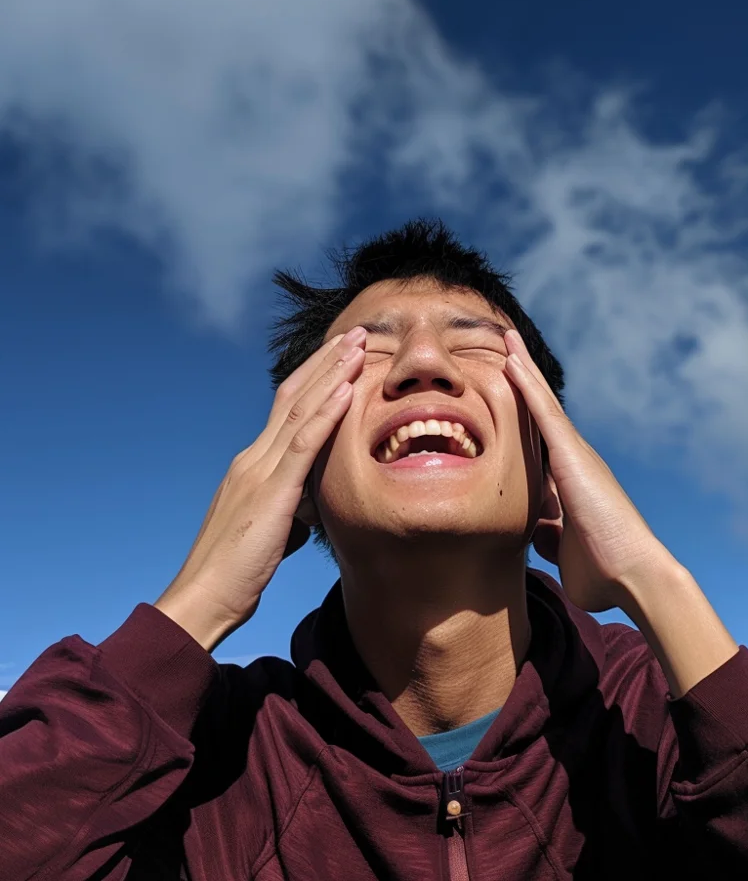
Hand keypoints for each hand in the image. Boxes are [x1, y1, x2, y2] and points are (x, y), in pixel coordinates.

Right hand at [154, 327, 366, 650]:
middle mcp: (253, 457)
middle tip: (357, 333)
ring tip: (359, 345)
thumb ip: (291, 507)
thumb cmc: (236, 571)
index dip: (315, 376)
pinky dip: (327, 414)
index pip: (286, 407)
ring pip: (300, 409)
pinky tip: (347, 390)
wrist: (204, 598)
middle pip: (294, 396)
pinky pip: (302, 445)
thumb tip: (312, 506)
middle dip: (328, 361)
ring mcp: (259, 470)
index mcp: (253, 464)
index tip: (341, 353)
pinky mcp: (270, 492)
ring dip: (332, 374)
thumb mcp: (271, 529)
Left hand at [503, 330, 668, 612]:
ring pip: (542, 402)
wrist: (633, 576)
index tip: (508, 395)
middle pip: (542, 412)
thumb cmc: (604, 574)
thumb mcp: (562, 551)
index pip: (541, 441)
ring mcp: (576, 454)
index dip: (525, 416)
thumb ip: (548, 536)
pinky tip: (510, 360)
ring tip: (507, 339)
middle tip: (508, 349)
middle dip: (525, 381)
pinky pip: (543, 412)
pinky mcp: (573, 455)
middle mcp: (575, 461)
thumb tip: (533, 532)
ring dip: (524, 369)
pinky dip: (526, 385)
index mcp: (569, 484)